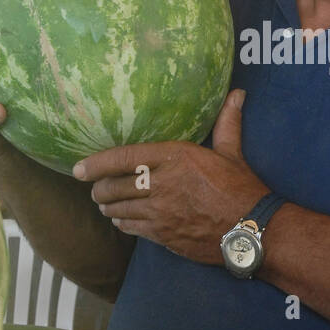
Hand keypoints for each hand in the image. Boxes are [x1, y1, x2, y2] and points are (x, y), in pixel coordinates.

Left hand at [73, 89, 268, 263]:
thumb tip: (237, 94)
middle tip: (95, 187)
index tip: (78, 168)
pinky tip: (121, 221)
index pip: (124, 158)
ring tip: (105, 204)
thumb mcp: (232, 152)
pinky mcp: (163, 234)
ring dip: (108, 207)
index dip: (96, 163)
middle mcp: (162, 184)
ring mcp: (160, 212)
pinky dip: (122, 223)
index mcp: (175, 157)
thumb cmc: (241, 188)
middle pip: (114, 187)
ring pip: (119, 209)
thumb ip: (226, 123)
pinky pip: (131, 228)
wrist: (251, 229)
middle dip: (99, 188)